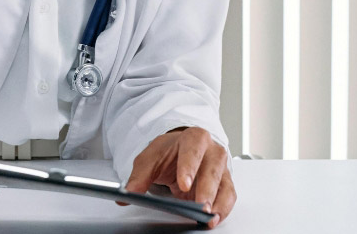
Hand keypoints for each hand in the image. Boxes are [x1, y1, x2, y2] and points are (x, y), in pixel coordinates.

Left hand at [121, 126, 236, 227]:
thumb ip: (139, 177)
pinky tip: (213, 219)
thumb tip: (128, 194)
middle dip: (207, 189)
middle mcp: (212, 151)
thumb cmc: (168, 153)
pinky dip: (223, 209)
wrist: (178, 152)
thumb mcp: (149, 160)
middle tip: (200, 206)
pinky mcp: (224, 184)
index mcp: (194, 138)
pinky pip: (228, 197)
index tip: (183, 184)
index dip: (190, 166)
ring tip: (208, 218)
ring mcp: (221, 168)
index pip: (194, 149)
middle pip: (214, 168)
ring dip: (218, 202)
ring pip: (224, 184)